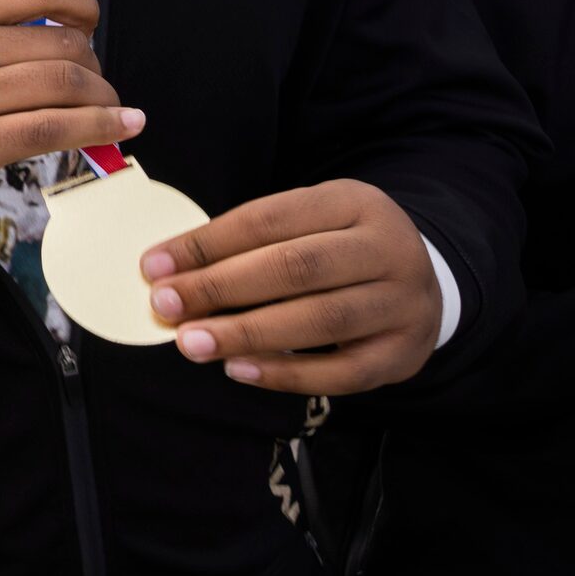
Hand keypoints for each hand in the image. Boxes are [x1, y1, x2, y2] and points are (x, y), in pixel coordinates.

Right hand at [0, 0, 141, 210]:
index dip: (80, 2)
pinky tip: (123, 129)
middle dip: (95, 63)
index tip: (91, 19)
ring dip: (105, 98)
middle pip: (62, 45)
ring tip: (114, 108)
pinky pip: (52, 131)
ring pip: (65, 87)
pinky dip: (100, 129)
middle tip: (97, 80)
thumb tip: (42, 38)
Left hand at [144, 181, 443, 393]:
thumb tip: (168, 273)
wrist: (420, 280)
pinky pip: (341, 372)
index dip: (206, 243)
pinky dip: (285, 374)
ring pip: (320, 320)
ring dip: (246, 334)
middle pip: (295, 267)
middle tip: (166, 306)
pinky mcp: (404, 353)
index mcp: (354, 201)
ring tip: (192, 342)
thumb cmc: (335, 248)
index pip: (269, 219)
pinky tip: (237, 370)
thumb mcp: (305, 223)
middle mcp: (388, 248)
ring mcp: (403, 303)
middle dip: (220, 287)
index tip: (153, 266)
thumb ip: (248, 242)